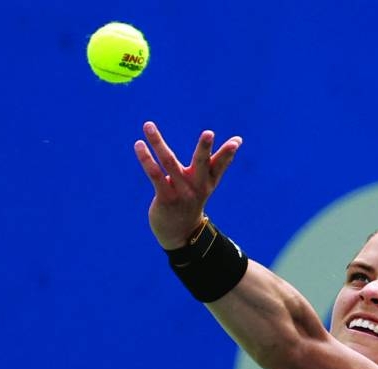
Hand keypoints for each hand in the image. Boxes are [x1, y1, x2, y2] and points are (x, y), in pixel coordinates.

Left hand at [134, 121, 242, 248]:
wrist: (181, 233)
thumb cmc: (193, 200)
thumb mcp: (208, 182)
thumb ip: (219, 162)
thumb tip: (239, 139)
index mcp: (209, 182)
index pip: (221, 165)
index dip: (228, 153)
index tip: (237, 140)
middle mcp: (198, 186)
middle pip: (202, 163)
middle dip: (205, 148)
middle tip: (209, 133)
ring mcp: (182, 192)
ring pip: (170, 163)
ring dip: (158, 143)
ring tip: (148, 125)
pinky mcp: (166, 198)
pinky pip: (155, 175)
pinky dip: (146, 159)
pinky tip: (139, 144)